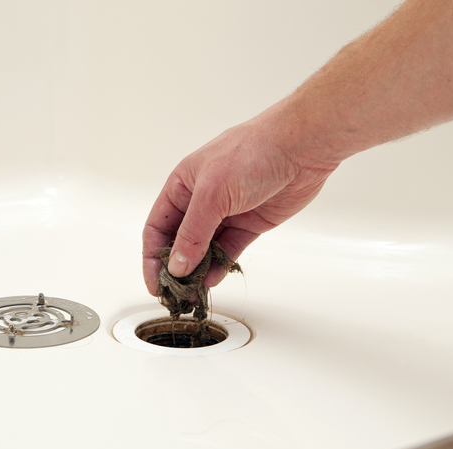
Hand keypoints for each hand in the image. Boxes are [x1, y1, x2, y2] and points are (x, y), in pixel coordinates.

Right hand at [142, 107, 338, 295]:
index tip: (154, 283)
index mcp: (182, 186)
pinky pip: (228, 250)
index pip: (157, 227)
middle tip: (175, 294)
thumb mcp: (212, 194)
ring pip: (204, 250)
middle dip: (175, 269)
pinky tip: (213, 280)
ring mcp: (226, 213)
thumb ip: (193, 233)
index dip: (152, 257)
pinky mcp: (249, 224)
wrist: (300, 148)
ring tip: (194, 294)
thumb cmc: (253, 153)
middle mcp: (201, 200)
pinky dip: (220, 266)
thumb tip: (177, 265)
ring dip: (197, 272)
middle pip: (179, 242)